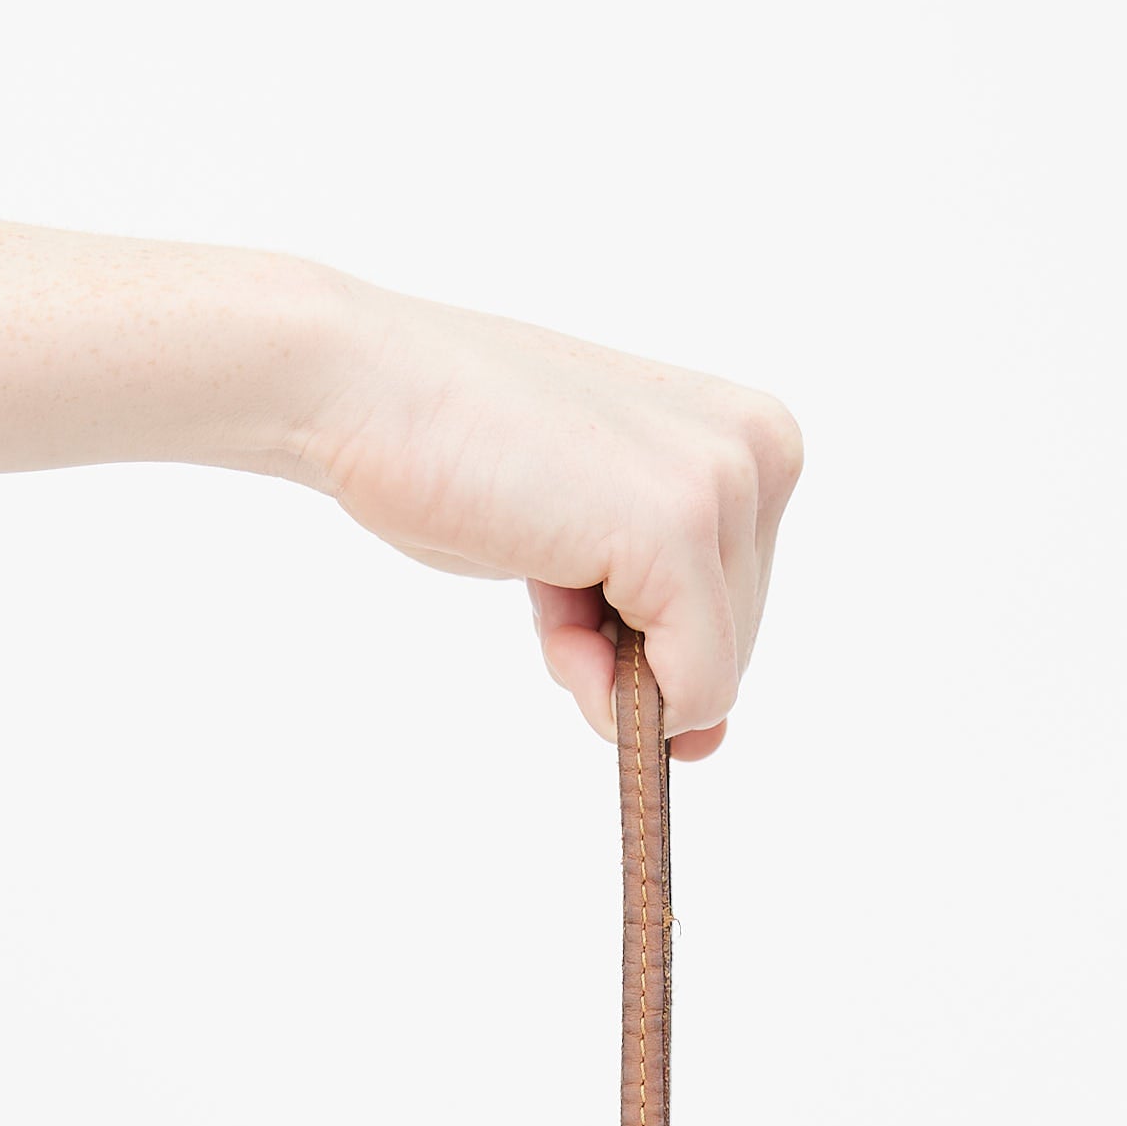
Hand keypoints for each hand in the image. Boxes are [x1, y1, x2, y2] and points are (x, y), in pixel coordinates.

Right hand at [294, 274, 801, 760]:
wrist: (362, 384)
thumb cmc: (465, 455)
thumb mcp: (597, 539)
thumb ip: (669, 619)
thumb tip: (707, 741)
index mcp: (756, 436)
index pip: (739, 610)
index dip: (644, 624)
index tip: (574, 553)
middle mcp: (764, 448)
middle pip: (732, 646)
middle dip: (627, 647)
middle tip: (545, 557)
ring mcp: (724, 482)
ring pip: (712, 676)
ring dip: (603, 664)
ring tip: (539, 558)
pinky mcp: (677, 527)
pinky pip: (695, 689)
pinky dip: (612, 697)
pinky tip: (548, 603)